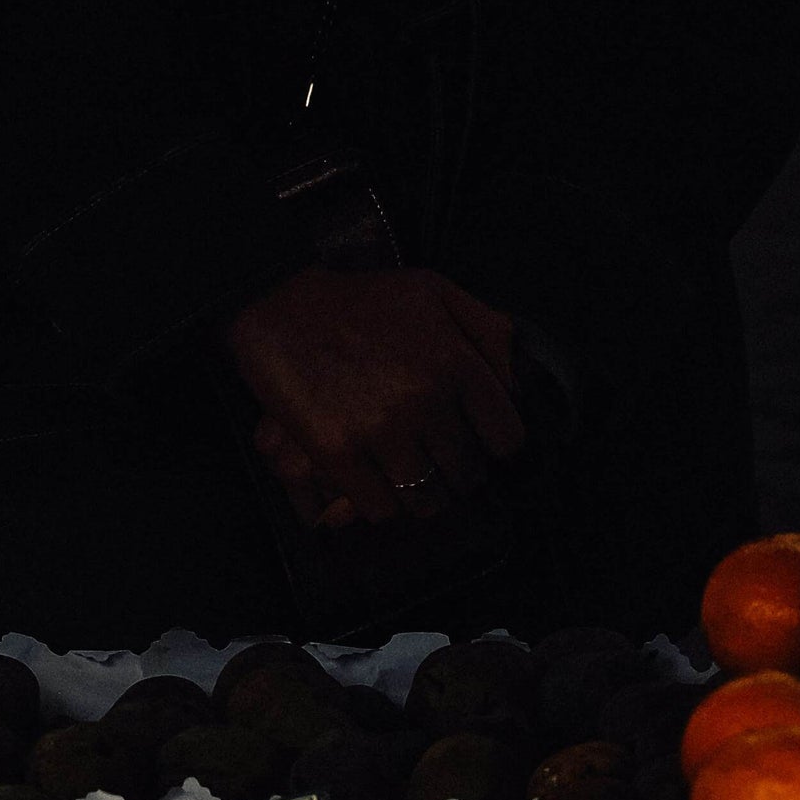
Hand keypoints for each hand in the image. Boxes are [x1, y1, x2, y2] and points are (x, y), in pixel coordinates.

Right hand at [225, 265, 527, 527]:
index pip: (506, 438)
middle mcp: (424, 398)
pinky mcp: (336, 451)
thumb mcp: (436, 292)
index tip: (479, 445)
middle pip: (467, 474)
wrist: (278, 303)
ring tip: (408, 477)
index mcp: (455, 361)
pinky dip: (382, 504)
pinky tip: (375, 483)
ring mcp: (380, 428)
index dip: (494, 446)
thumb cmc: (361, 300)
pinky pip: (380, 507)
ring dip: (422, 495)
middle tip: (438, 460)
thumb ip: (488, 332)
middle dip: (457, 472)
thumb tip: (520, 385)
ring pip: (427, 498)